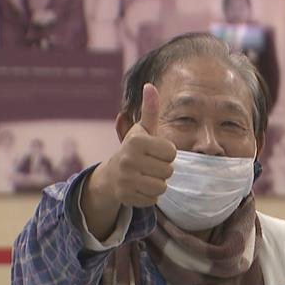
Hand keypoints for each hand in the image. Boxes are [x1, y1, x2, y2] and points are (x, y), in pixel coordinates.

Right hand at [84, 83, 175, 237]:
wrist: (113, 174)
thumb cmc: (135, 148)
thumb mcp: (143, 129)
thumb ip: (150, 110)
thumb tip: (150, 85)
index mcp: (137, 141)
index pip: (171, 153)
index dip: (166, 153)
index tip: (154, 151)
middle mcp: (128, 160)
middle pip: (168, 171)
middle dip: (163, 169)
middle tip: (150, 164)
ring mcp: (126, 180)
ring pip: (162, 187)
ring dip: (158, 183)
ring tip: (146, 175)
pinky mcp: (125, 197)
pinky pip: (153, 199)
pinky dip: (150, 195)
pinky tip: (140, 186)